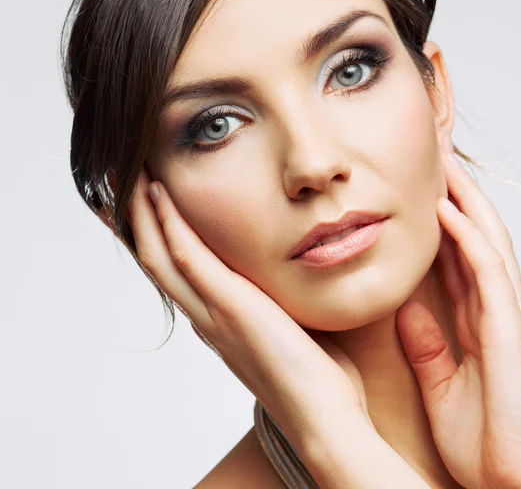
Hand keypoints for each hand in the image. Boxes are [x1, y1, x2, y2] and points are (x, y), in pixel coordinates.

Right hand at [126, 165, 437, 488]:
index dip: (157, 241)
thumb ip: (278, 303)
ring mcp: (212, 312)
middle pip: (155, 261)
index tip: (148, 209)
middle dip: (136, 223)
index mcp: (218, 321)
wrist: (322, 416)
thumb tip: (292, 281)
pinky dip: (170, 223)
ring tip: (133, 180)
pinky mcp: (228, 306)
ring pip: (160, 255)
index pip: (177, 274)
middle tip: (122, 187)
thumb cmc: (315, 378)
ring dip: (143, 215)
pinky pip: (187, 256)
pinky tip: (161, 194)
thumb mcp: (290, 328)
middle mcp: (205, 316)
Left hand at [395, 142, 520, 488]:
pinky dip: (467, 235)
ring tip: (443, 165)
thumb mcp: (440, 384)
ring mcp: (503, 313)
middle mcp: (491, 308)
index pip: (455, 257)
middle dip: (456, 198)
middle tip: (433, 161)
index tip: (416, 193)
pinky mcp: (509, 325)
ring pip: (486, 240)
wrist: (511, 483)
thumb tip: (406, 308)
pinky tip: (447, 210)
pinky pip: (487, 268)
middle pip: (473, 238)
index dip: (439, 223)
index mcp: (475, 321)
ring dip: (465, 201)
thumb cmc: (484, 441)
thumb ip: (426, 345)